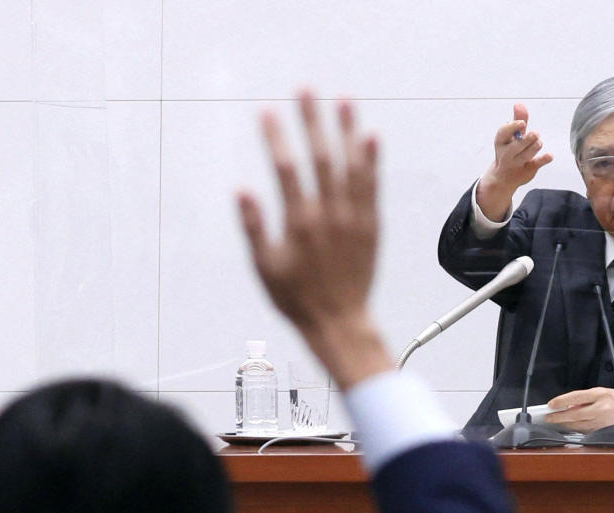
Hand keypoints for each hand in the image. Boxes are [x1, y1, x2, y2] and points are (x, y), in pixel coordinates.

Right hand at [237, 90, 389, 388]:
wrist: (340, 322)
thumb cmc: (297, 298)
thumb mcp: (265, 268)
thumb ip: (254, 228)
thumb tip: (241, 190)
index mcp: (299, 223)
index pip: (286, 170)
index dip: (276, 139)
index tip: (266, 112)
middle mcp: (329, 215)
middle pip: (320, 158)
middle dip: (311, 121)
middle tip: (305, 90)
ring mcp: (353, 219)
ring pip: (350, 166)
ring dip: (346, 130)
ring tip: (343, 100)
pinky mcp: (371, 226)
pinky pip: (372, 186)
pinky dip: (372, 160)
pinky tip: (371, 136)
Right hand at [476, 103, 553, 220]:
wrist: (503, 178)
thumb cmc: (509, 151)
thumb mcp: (511, 136)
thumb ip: (517, 120)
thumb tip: (519, 104)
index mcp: (500, 142)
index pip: (502, 133)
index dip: (512, 127)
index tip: (522, 123)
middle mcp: (506, 154)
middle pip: (515, 147)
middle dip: (526, 140)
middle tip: (535, 133)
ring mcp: (516, 164)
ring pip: (525, 156)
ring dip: (533, 147)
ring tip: (538, 142)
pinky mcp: (526, 171)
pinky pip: (535, 165)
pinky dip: (543, 160)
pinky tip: (549, 156)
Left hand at [545, 388, 613, 431]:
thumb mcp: (602, 393)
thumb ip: (585, 399)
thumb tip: (568, 406)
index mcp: (600, 394)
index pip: (575, 397)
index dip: (561, 401)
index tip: (551, 404)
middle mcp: (600, 408)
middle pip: (574, 414)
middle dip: (558, 417)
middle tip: (548, 417)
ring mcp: (601, 421)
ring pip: (577, 425)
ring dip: (565, 424)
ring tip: (556, 422)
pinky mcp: (603, 431)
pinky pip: (585, 431)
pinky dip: (576, 429)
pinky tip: (569, 428)